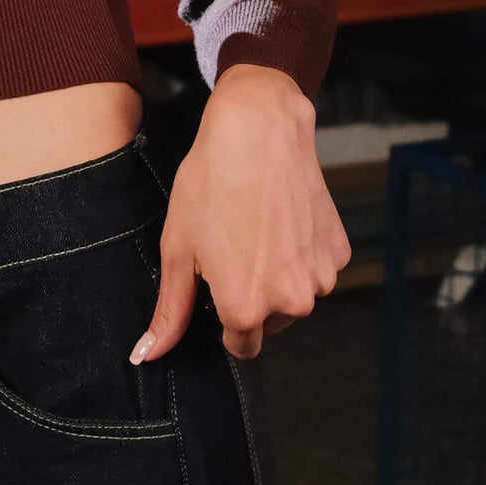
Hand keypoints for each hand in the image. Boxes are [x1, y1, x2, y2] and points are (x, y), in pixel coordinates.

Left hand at [130, 63, 349, 362]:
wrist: (259, 128)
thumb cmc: (211, 182)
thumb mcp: (178, 247)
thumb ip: (170, 310)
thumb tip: (147, 356)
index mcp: (245, 309)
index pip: (240, 345)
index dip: (224, 312)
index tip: (217, 278)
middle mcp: (290, 303)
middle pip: (268, 320)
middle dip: (252, 293)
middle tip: (234, 243)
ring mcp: (320, 277)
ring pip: (294, 294)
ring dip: (278, 272)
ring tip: (256, 225)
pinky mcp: (338, 251)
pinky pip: (315, 267)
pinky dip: (301, 251)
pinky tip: (281, 216)